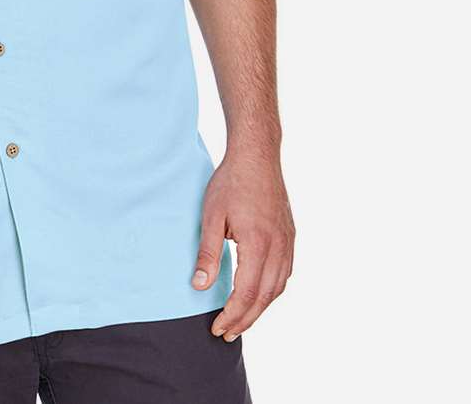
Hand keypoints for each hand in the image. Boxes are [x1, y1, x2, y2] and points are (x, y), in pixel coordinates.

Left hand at [190, 147, 294, 339]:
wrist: (257, 156)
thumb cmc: (231, 182)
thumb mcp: (211, 215)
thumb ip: (207, 252)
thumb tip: (200, 286)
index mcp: (259, 243)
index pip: (247, 293)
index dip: (233, 315)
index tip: (217, 328)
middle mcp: (279, 247)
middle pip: (265, 297)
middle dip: (245, 319)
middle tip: (226, 333)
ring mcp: (288, 242)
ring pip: (278, 288)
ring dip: (260, 308)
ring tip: (241, 320)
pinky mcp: (290, 236)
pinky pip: (285, 273)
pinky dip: (272, 291)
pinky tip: (260, 295)